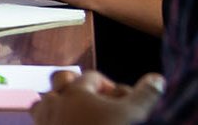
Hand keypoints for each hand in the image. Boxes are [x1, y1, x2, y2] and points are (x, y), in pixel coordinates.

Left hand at [31, 71, 162, 124]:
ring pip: (43, 101)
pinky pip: (40, 121)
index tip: (117, 96)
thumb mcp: (133, 114)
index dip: (107, 84)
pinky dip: (49, 121)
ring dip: (56, 103)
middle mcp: (56, 101)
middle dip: (74, 85)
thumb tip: (158, 78)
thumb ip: (145, 94)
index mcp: (77, 92)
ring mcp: (44, 118)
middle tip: (90, 98)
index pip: (92, 76)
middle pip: (61, 80)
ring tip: (72, 113)